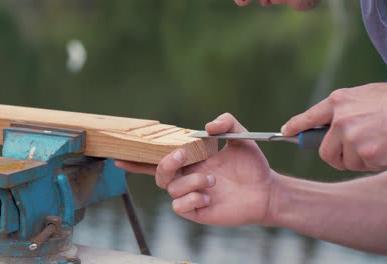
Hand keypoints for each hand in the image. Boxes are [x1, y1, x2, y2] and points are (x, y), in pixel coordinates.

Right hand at [115, 113, 275, 225]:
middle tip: (185, 155)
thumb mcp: (240, 137)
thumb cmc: (252, 165)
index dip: (138, 158)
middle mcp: (186, 177)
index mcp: (191, 160)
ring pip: (170, 188)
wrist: (266, 190)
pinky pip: (179, 207)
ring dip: (190, 181)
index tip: (119, 155)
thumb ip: (227, 122)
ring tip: (212, 180)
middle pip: (158, 173)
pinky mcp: (196, 211)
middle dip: (167, 162)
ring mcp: (190, 195)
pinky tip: (210, 197)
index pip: (160, 158)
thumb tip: (207, 126)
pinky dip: (192, 199)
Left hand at [282, 83, 386, 170]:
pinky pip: (363, 166)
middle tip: (349, 153)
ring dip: (359, 158)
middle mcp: (341, 119)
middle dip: (335, 156)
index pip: (309, 117)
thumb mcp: (366, 96)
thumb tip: (328, 125)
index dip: (295, 127)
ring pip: (345, 161)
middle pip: (324, 151)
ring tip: (378, 141)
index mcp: (339, 101)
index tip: (285, 133)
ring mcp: (352, 137)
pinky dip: (375, 162)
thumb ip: (345, 109)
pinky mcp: (366, 154)